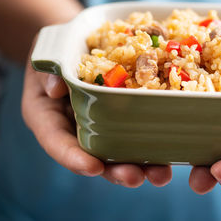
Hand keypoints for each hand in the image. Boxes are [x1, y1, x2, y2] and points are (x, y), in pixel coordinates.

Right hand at [21, 37, 171, 187]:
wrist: (79, 42)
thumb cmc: (58, 48)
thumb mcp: (46, 53)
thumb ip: (48, 71)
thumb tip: (57, 88)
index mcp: (49, 117)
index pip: (57, 142)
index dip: (74, 158)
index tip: (93, 168)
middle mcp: (76, 127)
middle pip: (93, 156)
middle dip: (115, 171)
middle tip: (135, 178)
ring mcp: (102, 123)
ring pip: (120, 151)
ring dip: (142, 165)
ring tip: (162, 174)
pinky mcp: (125, 114)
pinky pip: (139, 129)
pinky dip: (155, 141)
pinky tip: (174, 149)